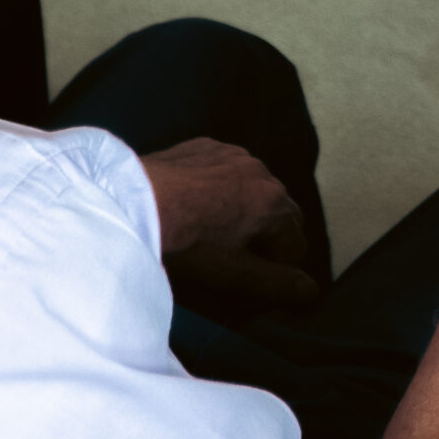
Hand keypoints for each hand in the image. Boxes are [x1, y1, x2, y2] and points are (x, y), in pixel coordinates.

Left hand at [140, 137, 323, 312]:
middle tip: (234, 259)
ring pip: (254, 189)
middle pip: (279, 213)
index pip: (296, 244)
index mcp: (274, 203)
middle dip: (266, 237)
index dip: (278, 269)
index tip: (251, 281)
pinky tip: (196, 205)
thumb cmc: (183, 241)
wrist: (128, 201)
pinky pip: (226, 170)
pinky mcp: (205, 146)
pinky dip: (221, 188)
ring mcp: (233, 154)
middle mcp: (262, 171)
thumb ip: (276, 284)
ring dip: (245, 210)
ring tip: (213, 231)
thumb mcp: (232, 273)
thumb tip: (311, 291)